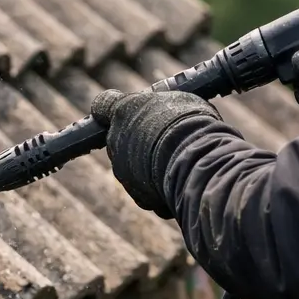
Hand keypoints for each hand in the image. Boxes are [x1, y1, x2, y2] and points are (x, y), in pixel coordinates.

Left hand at [91, 89, 220, 217]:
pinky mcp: (139, 196)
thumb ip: (161, 106)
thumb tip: (166, 110)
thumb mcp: (177, 102)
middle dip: (139, 141)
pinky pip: (149, 191)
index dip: (110, 109)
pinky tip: (182, 180)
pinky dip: (163, 187)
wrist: (196, 159)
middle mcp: (115, 141)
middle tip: (166, 139)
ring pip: (134, 167)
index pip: (102, 105)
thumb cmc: (190, 123)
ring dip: (152, 165)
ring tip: (181, 160)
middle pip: (120, 139)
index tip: (122, 111)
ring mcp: (123, 171)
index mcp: (122, 111)